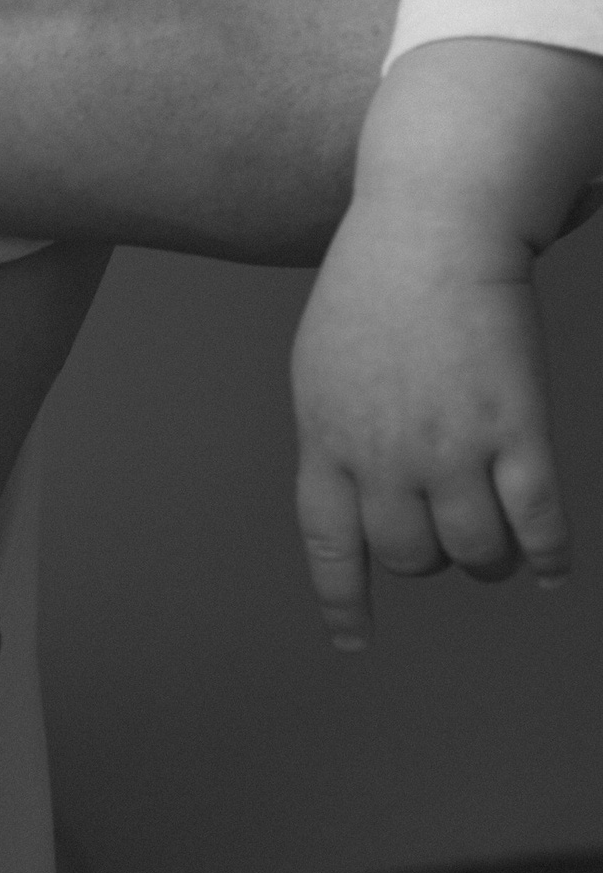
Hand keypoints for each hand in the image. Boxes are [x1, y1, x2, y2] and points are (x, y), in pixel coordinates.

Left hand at [292, 39, 596, 647]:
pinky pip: (536, 526)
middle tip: (446, 529)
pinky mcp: (516, 431)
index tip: (353, 641)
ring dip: (489, 559)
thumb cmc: (373, 291)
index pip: (328, 539)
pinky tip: (550, 567)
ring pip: (475, 554)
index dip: (342, 597)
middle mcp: (382, 452)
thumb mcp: (322, 366)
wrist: (431, 232)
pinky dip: (546, 557)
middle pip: (408, 555)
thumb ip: (335, 435)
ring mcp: (451, 446)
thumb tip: (355, 498)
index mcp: (325, 434)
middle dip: (428, 557)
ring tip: (498, 542)